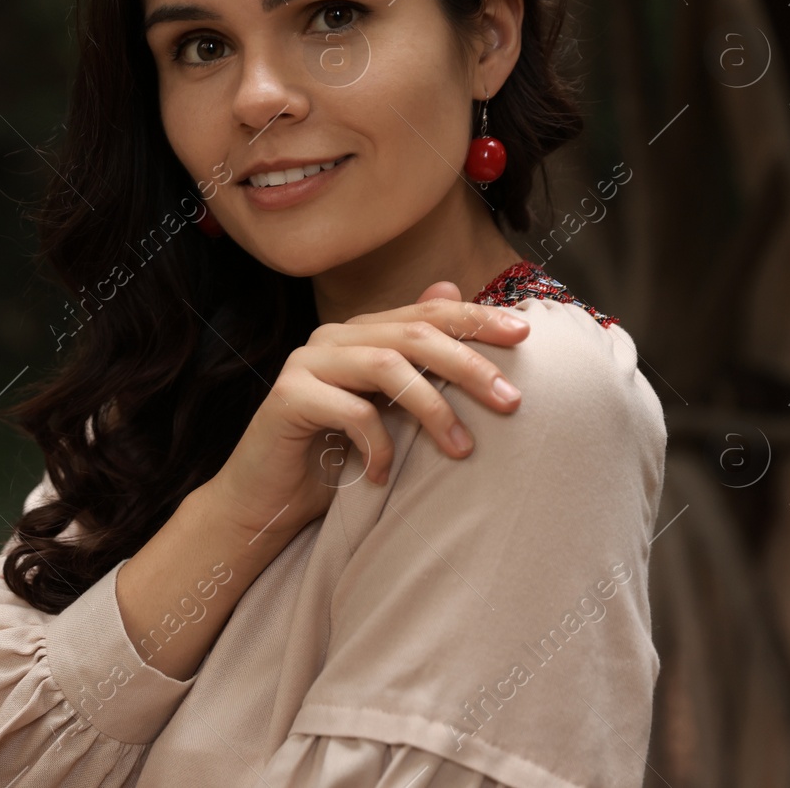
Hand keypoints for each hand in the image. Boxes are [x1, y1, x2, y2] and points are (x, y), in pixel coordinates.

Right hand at [204, 280, 528, 544]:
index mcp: (359, 334)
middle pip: (413, 334)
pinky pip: (351, 410)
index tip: (523, 335)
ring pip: (386, 365)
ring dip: (434, 407)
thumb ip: (415, 362)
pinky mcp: (287, 396)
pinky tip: (384, 475)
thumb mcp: (388, 413)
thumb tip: (452, 288)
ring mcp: (305, 362)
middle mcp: (331, 339)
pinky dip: (379, 445)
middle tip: (511, 401)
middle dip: (468, 364)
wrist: (266, 502)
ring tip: (462, 449)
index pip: (426, 313)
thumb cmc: (333, 459)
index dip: (476, 318)